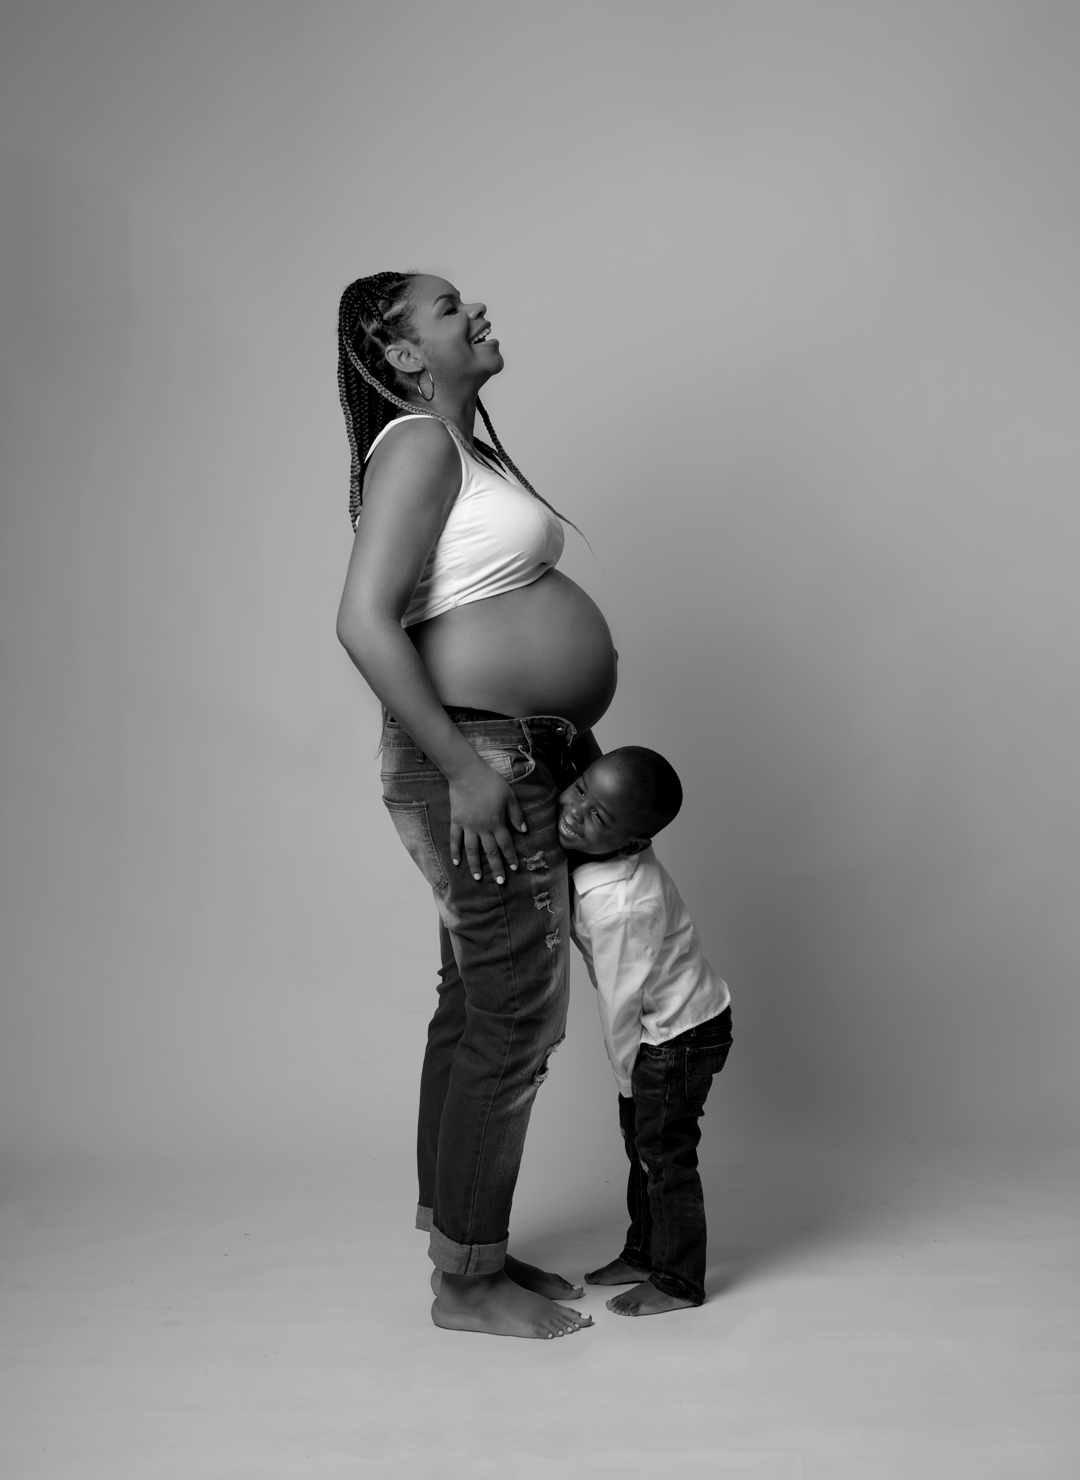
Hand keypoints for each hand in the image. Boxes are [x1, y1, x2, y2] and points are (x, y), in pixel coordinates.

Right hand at [448, 758, 527, 883]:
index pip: (506, 844)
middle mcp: (482, 828)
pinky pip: (455, 840)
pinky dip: (455, 852)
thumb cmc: (491, 782)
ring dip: (476, 865)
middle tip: (501, 881)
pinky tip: (457, 863)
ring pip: (472, 850)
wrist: (467, 773)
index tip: (515, 868)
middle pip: (491, 852)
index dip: (511, 857)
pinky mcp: (456, 821)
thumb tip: (524, 830)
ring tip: (478, 878)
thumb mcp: (509, 796)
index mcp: (497, 822)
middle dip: (497, 868)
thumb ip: (516, 814)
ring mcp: (468, 826)